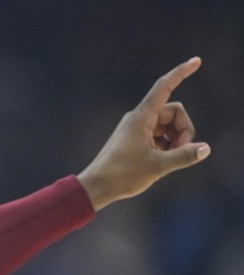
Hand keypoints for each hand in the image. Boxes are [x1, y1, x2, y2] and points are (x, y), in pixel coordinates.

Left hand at [77, 57, 210, 210]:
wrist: (96, 187)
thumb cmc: (121, 176)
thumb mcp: (157, 166)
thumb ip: (183, 156)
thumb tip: (205, 149)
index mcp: (141, 117)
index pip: (164, 87)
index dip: (180, 73)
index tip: (196, 61)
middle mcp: (139, 118)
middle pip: (174, 113)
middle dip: (184, 131)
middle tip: (178, 152)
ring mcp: (138, 128)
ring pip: (169, 126)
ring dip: (176, 141)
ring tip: (166, 160)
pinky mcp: (137, 139)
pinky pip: (161, 135)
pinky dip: (167, 146)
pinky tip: (160, 161)